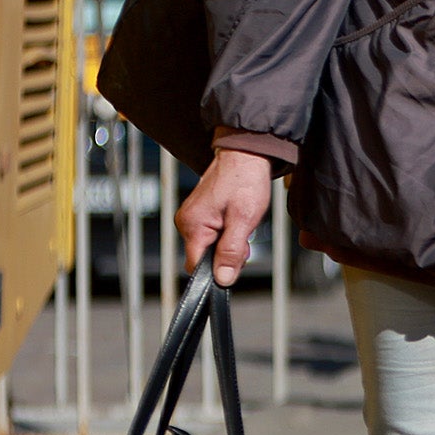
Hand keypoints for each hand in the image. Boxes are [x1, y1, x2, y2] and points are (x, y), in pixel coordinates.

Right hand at [177, 148, 276, 287]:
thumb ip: (231, 250)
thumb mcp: (244, 219)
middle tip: (244, 235)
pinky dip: (227, 232)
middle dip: (226, 254)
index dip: (217, 270)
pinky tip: (237, 219)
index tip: (235, 261)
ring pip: (210, 246)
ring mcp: (192, 217)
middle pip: (204, 257)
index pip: (196, 266)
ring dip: (229, 242)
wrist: (247, 155)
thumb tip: (222, 278)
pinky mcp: (200, 214)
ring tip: (242, 222)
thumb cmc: (245, 181)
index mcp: (193, 225)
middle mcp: (187, 222)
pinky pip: (212, 234)